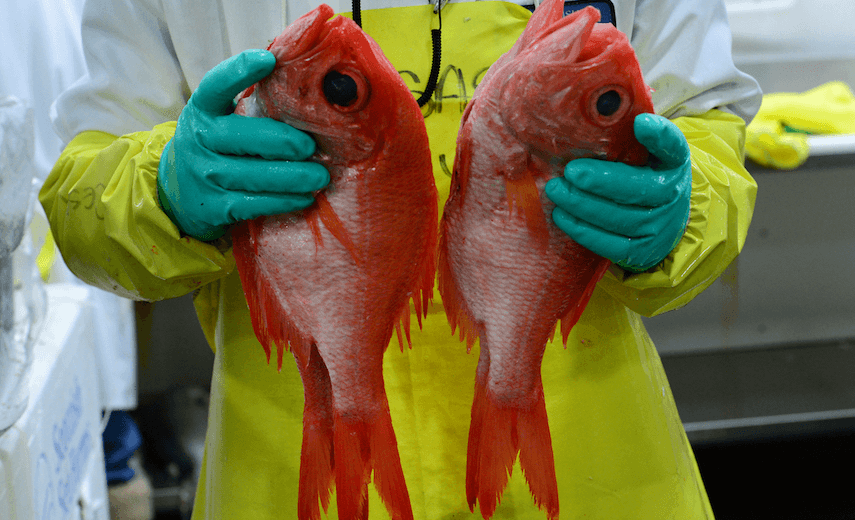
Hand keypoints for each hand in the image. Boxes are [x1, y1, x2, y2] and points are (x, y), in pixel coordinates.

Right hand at [157, 49, 329, 240]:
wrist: (176, 191)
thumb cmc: (215, 145)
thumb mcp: (219, 118)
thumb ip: (250, 103)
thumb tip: (302, 83)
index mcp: (203, 109)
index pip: (216, 85)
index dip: (240, 70)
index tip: (268, 60)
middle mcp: (200, 139)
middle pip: (245, 137)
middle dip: (284, 142)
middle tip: (311, 147)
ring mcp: (206, 174)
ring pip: (254, 174)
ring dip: (293, 177)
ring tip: (320, 177)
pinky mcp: (215, 206)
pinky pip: (254, 203)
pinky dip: (283, 201)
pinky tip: (304, 198)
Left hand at [545, 113, 691, 271]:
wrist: (662, 220)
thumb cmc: (640, 175)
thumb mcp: (642, 152)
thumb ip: (623, 134)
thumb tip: (590, 109)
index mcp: (674, 161)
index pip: (673, 145)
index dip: (659, 136)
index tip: (640, 123)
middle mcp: (672, 194)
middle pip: (639, 189)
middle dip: (601, 181)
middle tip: (570, 171)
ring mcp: (659, 226)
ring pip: (620, 218)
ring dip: (583, 205)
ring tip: (556, 191)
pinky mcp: (641, 252)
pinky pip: (610, 244)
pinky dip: (583, 230)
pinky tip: (562, 215)